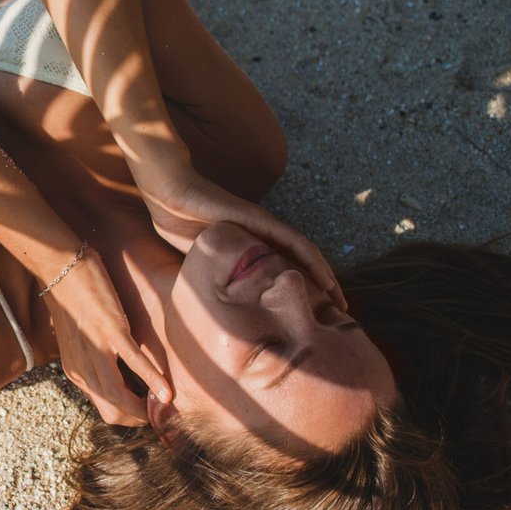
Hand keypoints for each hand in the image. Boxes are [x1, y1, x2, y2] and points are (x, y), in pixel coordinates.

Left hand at [41, 247, 168, 426]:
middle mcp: (82, 369)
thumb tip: (118, 373)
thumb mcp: (78, 341)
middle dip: (139, 418)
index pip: (106, 410)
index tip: (149, 412)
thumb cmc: (72, 300)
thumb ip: (94, 360)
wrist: (60, 268)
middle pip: (113, 412)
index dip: (130, 416)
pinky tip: (167, 393)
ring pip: (120, 398)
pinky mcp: (111, 331)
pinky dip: (152, 380)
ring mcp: (96, 351)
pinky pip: (134, 363)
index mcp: (76, 373)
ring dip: (145, 408)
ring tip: (166, 410)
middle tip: (160, 414)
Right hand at [140, 168, 347, 310]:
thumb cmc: (180, 224)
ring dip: (327, 277)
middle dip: (324, 288)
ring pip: (307, 254)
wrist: (171, 194)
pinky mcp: (263, 220)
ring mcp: (266, 226)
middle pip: (303, 263)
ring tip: (339, 299)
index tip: (316, 315)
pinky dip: (313, 261)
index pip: (286, 270)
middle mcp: (265, 236)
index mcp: (252, 247)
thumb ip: (214, 276)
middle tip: (339, 312)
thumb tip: (215, 308)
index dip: (303, 291)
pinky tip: (326, 279)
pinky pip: (296, 242)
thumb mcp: (201, 261)